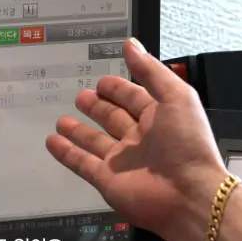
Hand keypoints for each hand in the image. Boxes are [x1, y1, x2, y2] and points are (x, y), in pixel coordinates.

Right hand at [45, 38, 227, 240]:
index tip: (102, 80)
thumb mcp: (176, 96)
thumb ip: (150, 70)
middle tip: (81, 97)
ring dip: (78, 131)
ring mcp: (122, 161)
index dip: (118, 88)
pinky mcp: (106, 180)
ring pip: (94, 141)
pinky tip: (53, 142)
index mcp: (159, 118)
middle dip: (97, 107)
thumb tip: (132, 45)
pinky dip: (66, 153)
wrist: (188, 196)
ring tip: (62, 120)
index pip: (133, 97)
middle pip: (112, 118)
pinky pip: (81, 163)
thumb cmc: (188, 146)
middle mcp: (140, 139)